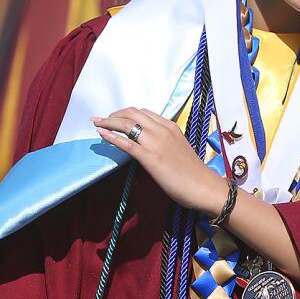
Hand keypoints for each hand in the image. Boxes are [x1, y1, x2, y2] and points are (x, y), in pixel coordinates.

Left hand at [92, 108, 228, 214]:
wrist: (203, 186)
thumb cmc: (192, 172)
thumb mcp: (178, 148)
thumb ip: (164, 141)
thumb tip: (147, 143)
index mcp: (170, 126)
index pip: (143, 112)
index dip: (126, 113)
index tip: (116, 118)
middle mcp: (162, 129)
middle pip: (132, 114)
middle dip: (114, 115)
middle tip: (103, 120)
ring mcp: (155, 142)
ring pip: (127, 124)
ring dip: (109, 122)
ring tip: (97, 123)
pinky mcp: (150, 157)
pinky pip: (126, 143)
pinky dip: (111, 136)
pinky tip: (101, 134)